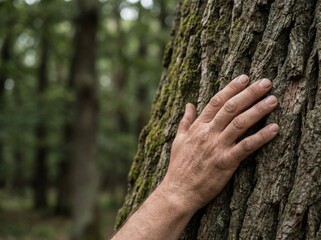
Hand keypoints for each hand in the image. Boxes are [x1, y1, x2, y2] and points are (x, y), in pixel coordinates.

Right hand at [159, 75, 278, 212]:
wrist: (179, 191)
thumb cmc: (179, 166)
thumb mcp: (178, 140)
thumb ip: (185, 121)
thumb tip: (189, 104)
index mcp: (198, 127)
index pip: (216, 101)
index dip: (231, 88)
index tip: (245, 78)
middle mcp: (208, 133)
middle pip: (231, 108)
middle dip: (249, 93)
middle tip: (266, 83)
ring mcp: (217, 147)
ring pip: (240, 123)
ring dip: (258, 110)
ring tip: (273, 100)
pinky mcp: (226, 162)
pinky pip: (246, 146)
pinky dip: (261, 137)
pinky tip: (274, 128)